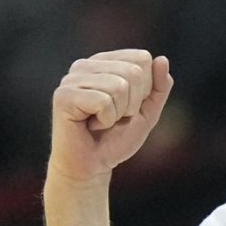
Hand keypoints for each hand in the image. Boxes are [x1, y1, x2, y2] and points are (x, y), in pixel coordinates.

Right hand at [49, 50, 173, 182]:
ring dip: (117, 114)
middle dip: (132, 104)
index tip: (127, 107)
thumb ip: (158, 87)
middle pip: (133, 72)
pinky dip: (105, 120)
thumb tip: (162, 59)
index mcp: (105, 62)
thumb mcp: (147, 113)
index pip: (142, 58)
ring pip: (119, 87)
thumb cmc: (115, 139)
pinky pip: (103, 102)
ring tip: (101, 122)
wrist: (92, 167)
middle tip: (113, 118)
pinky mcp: (63, 96)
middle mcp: (86, 65)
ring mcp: (72, 78)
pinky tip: (90, 125)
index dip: (144, 90)